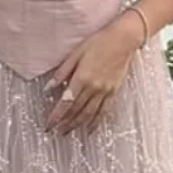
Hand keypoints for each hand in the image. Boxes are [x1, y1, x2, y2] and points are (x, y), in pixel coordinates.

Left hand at [44, 12, 142, 135]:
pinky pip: (103, 111)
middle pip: (76, 111)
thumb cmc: (99, 42)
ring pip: (89, 114)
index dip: (56, 116)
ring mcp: (105, 91)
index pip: (65, 102)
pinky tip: (89, 129)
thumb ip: (62, 72)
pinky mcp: (113, 92)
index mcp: (82, 78)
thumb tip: (48, 88)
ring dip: (77, 125)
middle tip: (54, 131)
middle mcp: (93, 88)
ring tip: (67, 132)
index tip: (48, 125)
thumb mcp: (76, 54)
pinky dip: (95, 122)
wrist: (124, 40)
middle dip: (64, 123)